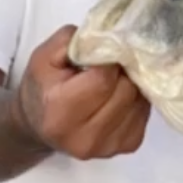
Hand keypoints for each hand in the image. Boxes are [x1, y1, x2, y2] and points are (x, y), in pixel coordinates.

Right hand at [12, 24, 150, 160]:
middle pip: (125, 90)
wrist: (38, 124)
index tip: (105, 50)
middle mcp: (85, 137)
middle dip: (123, 70)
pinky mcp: (126, 147)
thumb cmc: (42, 86)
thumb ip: (74, 40)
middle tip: (113, 62)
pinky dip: (137, 98)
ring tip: (115, 79)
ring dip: (131, 83)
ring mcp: (107, 147)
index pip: (104, 79)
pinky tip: (120, 94)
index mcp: (61, 113)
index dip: (109, 58)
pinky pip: (145, 113)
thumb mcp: (44, 56)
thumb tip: (108, 35)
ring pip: (139, 101)